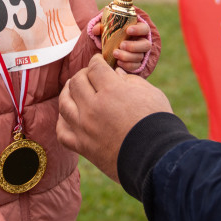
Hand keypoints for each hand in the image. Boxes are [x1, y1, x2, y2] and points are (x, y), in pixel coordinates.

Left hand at [57, 54, 171, 181]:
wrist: (157, 159)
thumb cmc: (158, 123)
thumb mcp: (150, 93)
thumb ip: (130, 80)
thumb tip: (116, 73)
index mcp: (111, 90)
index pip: (95, 67)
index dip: (97, 61)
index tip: (99, 61)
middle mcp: (92, 107)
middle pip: (76, 82)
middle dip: (84, 74)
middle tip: (91, 75)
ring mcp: (84, 128)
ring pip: (64, 103)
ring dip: (68, 92)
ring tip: (74, 89)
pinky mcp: (83, 147)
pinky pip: (62, 131)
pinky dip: (63, 121)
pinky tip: (69, 116)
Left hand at [91, 19, 151, 72]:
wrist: (110, 47)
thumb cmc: (111, 34)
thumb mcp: (107, 28)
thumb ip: (101, 27)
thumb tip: (95, 30)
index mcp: (138, 30)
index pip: (144, 28)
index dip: (138, 29)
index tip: (128, 30)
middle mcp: (142, 42)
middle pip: (146, 45)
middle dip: (134, 46)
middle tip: (121, 45)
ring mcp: (140, 54)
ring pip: (140, 56)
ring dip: (128, 56)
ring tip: (115, 54)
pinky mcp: (137, 64)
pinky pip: (136, 66)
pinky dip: (127, 65)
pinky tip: (118, 62)